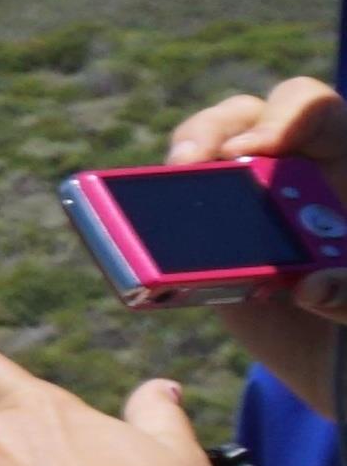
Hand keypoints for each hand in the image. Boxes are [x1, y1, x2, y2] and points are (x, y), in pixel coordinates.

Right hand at [167, 81, 346, 402]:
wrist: (338, 353)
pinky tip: (139, 247)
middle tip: (189, 162)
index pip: (314, 112)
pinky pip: (169, 215)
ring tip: (154, 195)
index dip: (285, 117)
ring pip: (201, 156)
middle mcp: (292, 170)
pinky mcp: (208, 238)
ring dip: (175, 170)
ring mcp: (245, 201)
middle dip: (210, 132)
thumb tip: (311, 287)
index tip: (255, 152)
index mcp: (342, 167)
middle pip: (246, 119)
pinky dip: (145, 225)